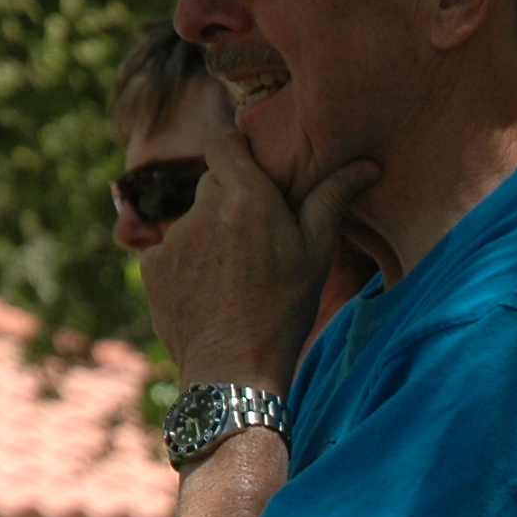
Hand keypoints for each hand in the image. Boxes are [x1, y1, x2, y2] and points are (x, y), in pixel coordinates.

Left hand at [142, 130, 376, 391]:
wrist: (233, 373)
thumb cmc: (284, 312)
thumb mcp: (316, 256)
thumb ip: (331, 201)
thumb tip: (365, 165)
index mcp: (247, 198)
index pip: (226, 143)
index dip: (239, 157)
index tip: (256, 180)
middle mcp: (203, 209)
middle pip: (212, 184)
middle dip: (231, 202)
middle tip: (256, 241)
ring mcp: (172, 239)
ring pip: (193, 220)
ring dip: (210, 237)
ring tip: (234, 279)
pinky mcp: (150, 266)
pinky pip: (171, 251)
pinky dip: (187, 266)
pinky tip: (209, 295)